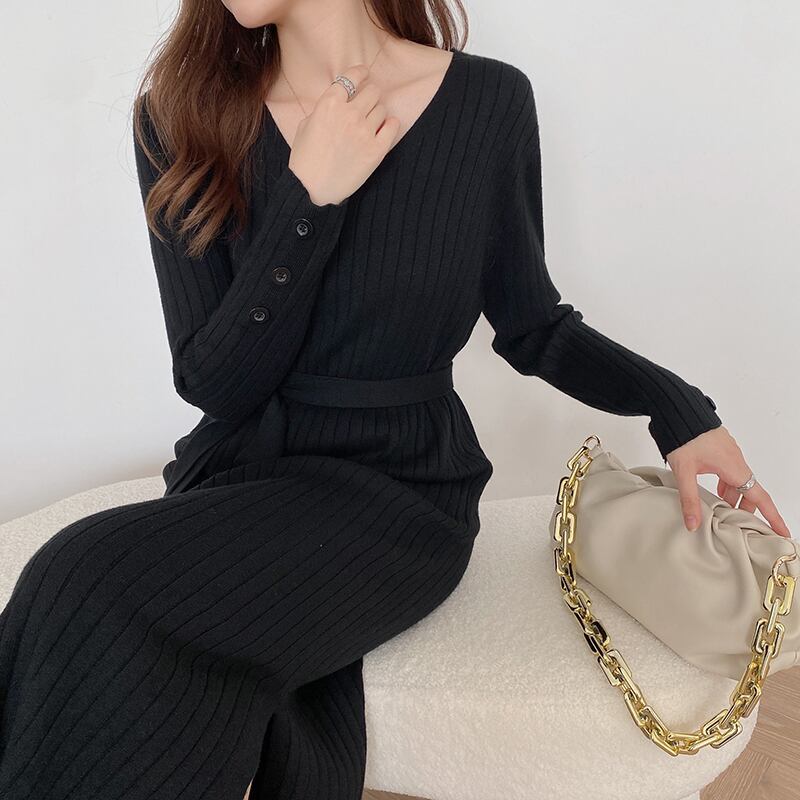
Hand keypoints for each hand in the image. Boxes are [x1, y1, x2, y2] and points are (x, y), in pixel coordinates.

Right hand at [287, 63, 400, 205]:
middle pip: (372, 90)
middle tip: (367, 103)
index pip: (352, 77)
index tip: (364, 74)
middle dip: (370, 94)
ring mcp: (364, 132)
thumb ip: (324, 108)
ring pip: (382, 108)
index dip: (360, 73)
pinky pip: (393, 126)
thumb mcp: (306, 125)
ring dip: (377, 112)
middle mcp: (348, 114)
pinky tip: (385, 127)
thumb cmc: (305, 159)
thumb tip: (339, 101)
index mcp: (328, 104)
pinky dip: (390, 124)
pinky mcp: (376, 150)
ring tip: (370, 122)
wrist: (311, 188)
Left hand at [666, 426, 791, 536]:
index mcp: (734, 467)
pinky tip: (713, 492)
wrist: (679, 410)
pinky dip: (726, 485)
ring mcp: (729, 454)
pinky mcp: (721, 449)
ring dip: (733, 497)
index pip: (760, 497)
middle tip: (739, 528)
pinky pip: (730, 472)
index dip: (772, 516)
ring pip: (737, 481)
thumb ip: (689, 499)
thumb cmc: (683, 437)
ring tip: (721, 513)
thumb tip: (693, 524)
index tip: (783, 532)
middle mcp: (736, 461)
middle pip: (748, 492)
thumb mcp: (684, 472)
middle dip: (746, 510)